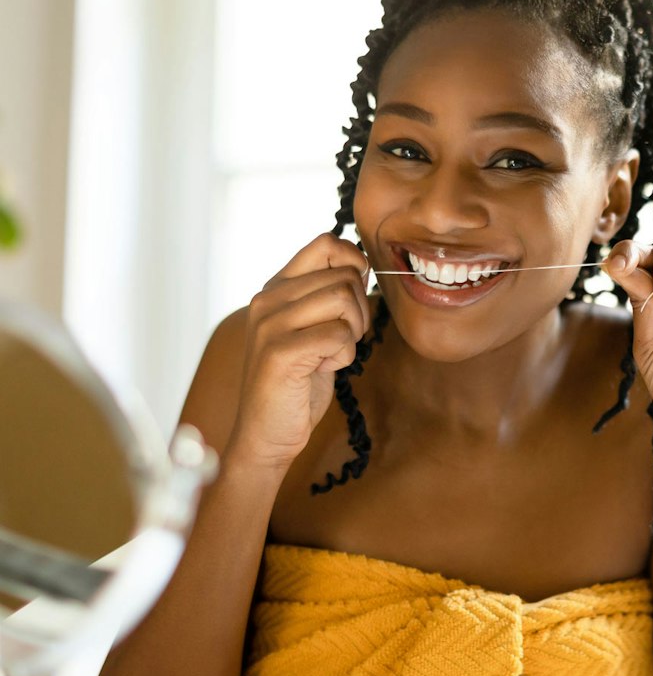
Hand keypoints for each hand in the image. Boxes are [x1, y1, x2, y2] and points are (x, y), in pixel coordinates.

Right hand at [228, 233, 370, 470]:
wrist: (266, 433)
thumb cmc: (297, 382)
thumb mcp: (312, 329)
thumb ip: (327, 297)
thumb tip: (363, 266)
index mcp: (276, 288)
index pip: (326, 243)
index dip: (355, 262)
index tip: (357, 294)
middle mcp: (268, 299)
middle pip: (343, 275)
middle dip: (359, 310)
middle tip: (343, 339)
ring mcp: (270, 324)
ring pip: (343, 299)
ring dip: (353, 331)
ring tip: (332, 354)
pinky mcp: (279, 352)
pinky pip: (339, 335)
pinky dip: (344, 355)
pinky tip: (322, 370)